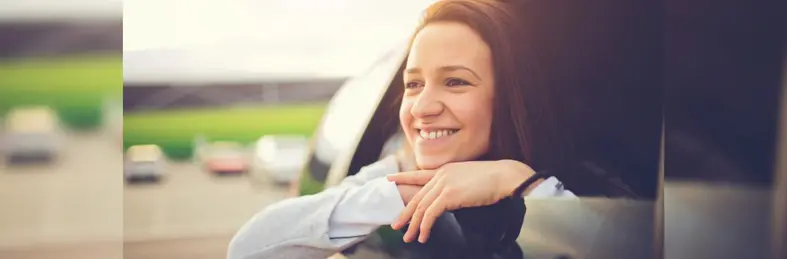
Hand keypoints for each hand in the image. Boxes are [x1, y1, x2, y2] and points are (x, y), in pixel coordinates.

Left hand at [386, 160, 535, 242]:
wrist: (504, 176)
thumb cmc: (493, 180)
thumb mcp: (469, 179)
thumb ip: (455, 186)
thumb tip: (450, 200)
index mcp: (445, 170)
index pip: (418, 174)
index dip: (402, 178)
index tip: (389, 180)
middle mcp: (441, 175)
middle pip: (417, 196)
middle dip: (405, 213)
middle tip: (396, 225)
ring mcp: (444, 184)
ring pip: (421, 208)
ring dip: (414, 225)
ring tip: (409, 238)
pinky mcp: (449, 195)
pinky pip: (430, 214)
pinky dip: (425, 227)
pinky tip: (423, 236)